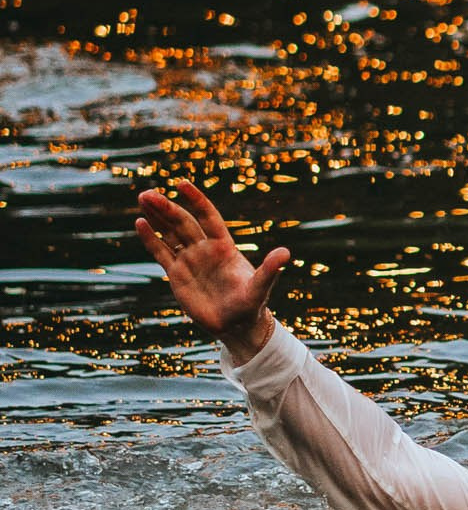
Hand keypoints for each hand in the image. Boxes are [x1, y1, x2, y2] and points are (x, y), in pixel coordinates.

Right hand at [134, 178, 292, 363]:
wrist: (236, 326)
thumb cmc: (251, 306)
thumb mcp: (260, 288)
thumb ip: (270, 270)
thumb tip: (285, 253)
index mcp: (224, 247)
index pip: (208, 217)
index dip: (196, 200)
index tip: (181, 184)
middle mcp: (205, 249)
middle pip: (183, 222)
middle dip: (167, 207)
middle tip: (149, 193)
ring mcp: (190, 260)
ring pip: (170, 233)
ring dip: (156, 216)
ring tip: (143, 197)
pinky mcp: (176, 274)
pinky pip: (161, 252)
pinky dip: (150, 238)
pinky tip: (140, 222)